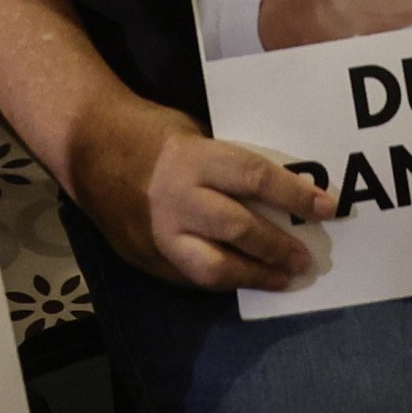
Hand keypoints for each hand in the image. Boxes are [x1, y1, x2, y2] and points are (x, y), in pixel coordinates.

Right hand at [69, 93, 333, 291]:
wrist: (85, 147)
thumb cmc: (147, 132)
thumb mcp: (192, 133)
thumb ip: (224, 163)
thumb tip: (272, 189)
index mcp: (193, 160)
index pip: (254, 178)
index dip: (294, 195)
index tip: (326, 207)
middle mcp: (177, 200)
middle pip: (239, 229)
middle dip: (278, 247)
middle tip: (306, 257)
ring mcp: (159, 234)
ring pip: (214, 268)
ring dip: (254, 275)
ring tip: (283, 279)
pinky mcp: (146, 257)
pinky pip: (190, 278)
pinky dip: (221, 281)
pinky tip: (242, 280)